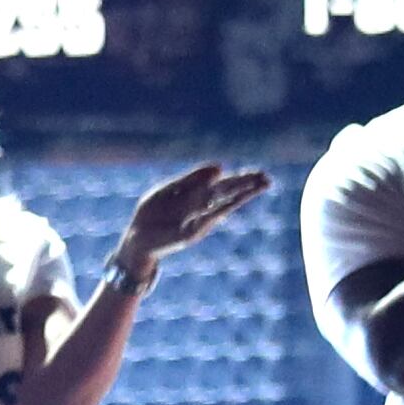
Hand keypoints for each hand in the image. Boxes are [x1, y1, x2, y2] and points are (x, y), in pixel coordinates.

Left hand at [117, 160, 271, 268]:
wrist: (136, 238)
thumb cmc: (152, 214)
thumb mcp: (169, 189)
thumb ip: (192, 179)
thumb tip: (221, 165)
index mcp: (197, 195)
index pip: (223, 184)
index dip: (240, 178)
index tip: (258, 173)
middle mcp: (202, 208)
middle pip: (227, 193)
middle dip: (246, 186)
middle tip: (267, 179)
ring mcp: (199, 221)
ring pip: (223, 205)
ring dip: (240, 196)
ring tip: (259, 188)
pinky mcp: (191, 234)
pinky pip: (209, 218)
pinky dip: (220, 210)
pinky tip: (234, 203)